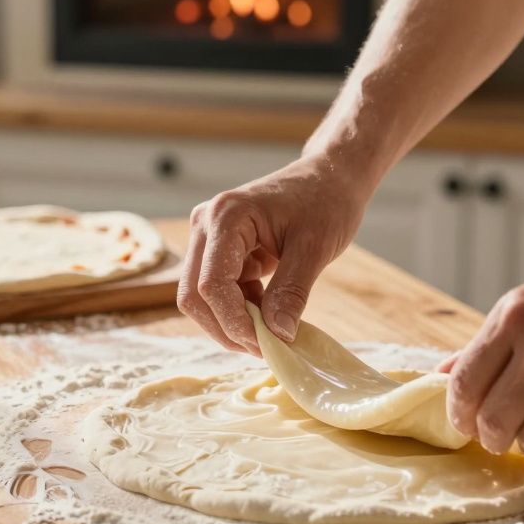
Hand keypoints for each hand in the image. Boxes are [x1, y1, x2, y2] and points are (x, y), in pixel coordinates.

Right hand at [178, 154, 369, 353]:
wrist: (330, 176)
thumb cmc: (326, 201)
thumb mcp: (315, 248)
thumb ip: (292, 291)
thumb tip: (277, 335)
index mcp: (226, 217)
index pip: (211, 284)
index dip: (234, 322)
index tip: (268, 344)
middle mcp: (206, 225)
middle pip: (194, 295)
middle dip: (227, 328)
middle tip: (267, 347)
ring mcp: (208, 237)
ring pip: (202, 298)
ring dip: (232, 321)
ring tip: (272, 330)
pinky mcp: (219, 249)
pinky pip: (217, 291)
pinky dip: (239, 309)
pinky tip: (268, 310)